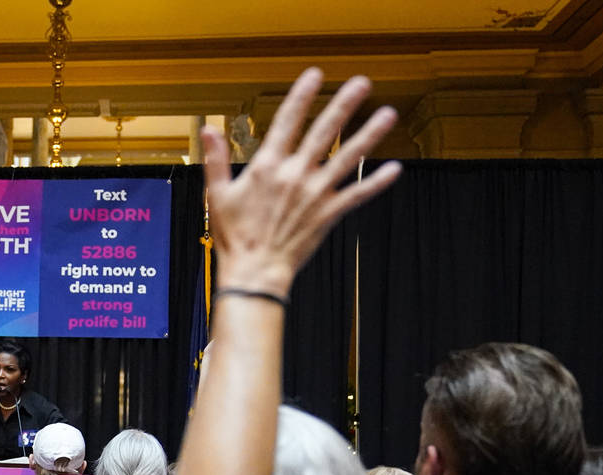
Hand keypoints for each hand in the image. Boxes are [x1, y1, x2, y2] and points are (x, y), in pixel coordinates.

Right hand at [202, 68, 400, 297]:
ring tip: (388, 114)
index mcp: (267, 167)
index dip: (302, 95)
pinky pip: (357, 195)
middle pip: (324, 131)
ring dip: (370, 134)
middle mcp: (295, 175)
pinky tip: (394, 170)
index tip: (315, 75)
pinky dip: (377, 183)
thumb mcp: (217, 194)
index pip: (287, 121)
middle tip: (362, 83)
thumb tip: (208, 130)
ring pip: (348, 157)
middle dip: (344, 104)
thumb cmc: (234, 237)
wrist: (254, 272)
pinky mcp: (328, 214)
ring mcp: (315, 194)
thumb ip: (216, 159)